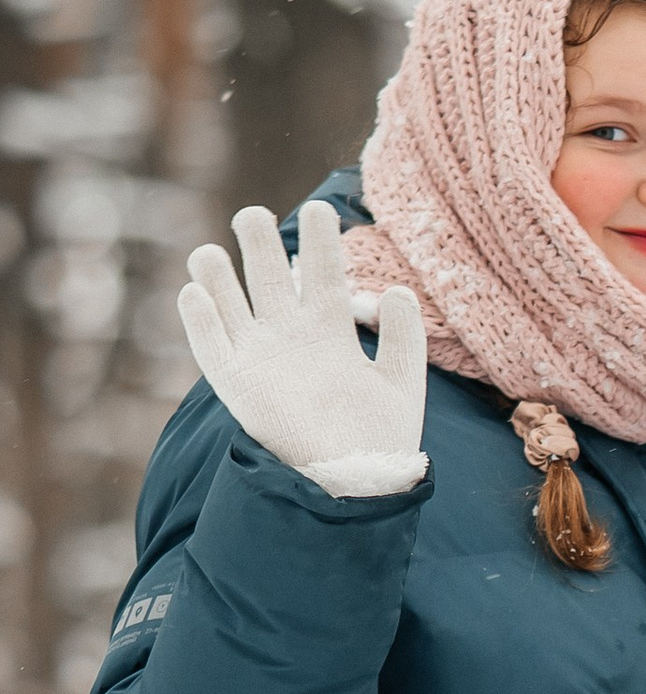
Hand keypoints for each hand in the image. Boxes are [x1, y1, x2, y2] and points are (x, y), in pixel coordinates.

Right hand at [177, 203, 428, 497]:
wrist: (354, 484)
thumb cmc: (381, 437)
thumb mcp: (402, 382)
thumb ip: (403, 336)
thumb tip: (398, 291)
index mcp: (330, 328)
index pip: (321, 271)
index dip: (320, 240)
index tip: (320, 208)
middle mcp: (291, 335)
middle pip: (267, 275)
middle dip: (257, 243)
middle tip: (252, 215)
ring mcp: (261, 356)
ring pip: (229, 301)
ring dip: (216, 274)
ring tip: (210, 251)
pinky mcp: (237, 384)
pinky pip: (209, 346)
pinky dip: (199, 320)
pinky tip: (194, 293)